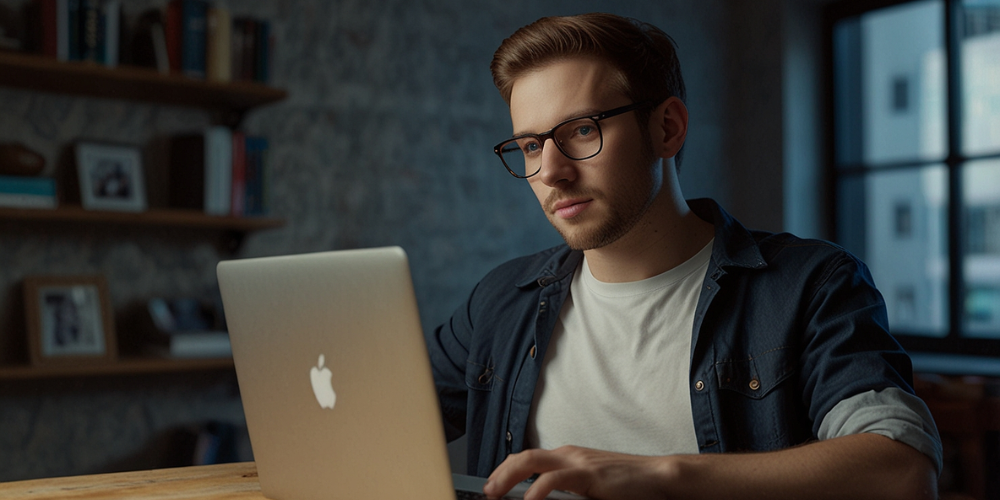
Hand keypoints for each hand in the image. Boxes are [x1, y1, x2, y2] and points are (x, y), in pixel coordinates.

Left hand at [483, 446, 677, 499]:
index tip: (492, 486)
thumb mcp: (590, 486)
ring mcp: (578, 462)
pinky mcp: (589, 474)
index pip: (528, 459)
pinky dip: (537, 489)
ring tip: (495, 493)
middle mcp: (569, 454)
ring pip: (533, 461)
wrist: (658, 477)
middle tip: (487, 491)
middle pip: (524, 456)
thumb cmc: (627, 485)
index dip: (506, 470)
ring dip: (508, 476)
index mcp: (567, 457)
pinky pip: (556, 479)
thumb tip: (544, 499)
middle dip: (500, 472)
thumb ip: (568, 490)